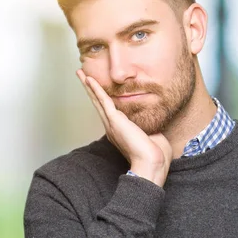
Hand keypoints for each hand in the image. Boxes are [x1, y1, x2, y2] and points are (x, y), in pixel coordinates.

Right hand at [76, 69, 171, 186]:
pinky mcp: (115, 121)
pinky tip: (89, 79)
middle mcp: (113, 127)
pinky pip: (103, 101)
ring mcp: (112, 124)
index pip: (110, 112)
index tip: (99, 92)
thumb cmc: (156, 155)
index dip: (103, 100)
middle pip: (98, 104)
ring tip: (81, 73)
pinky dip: (95, 89)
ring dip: (89, 86)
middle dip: (90, 89)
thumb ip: (149, 127)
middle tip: (82, 76)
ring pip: (97, 100)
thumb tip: (153, 122)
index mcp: (121, 132)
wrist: (152, 163)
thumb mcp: (153, 136)